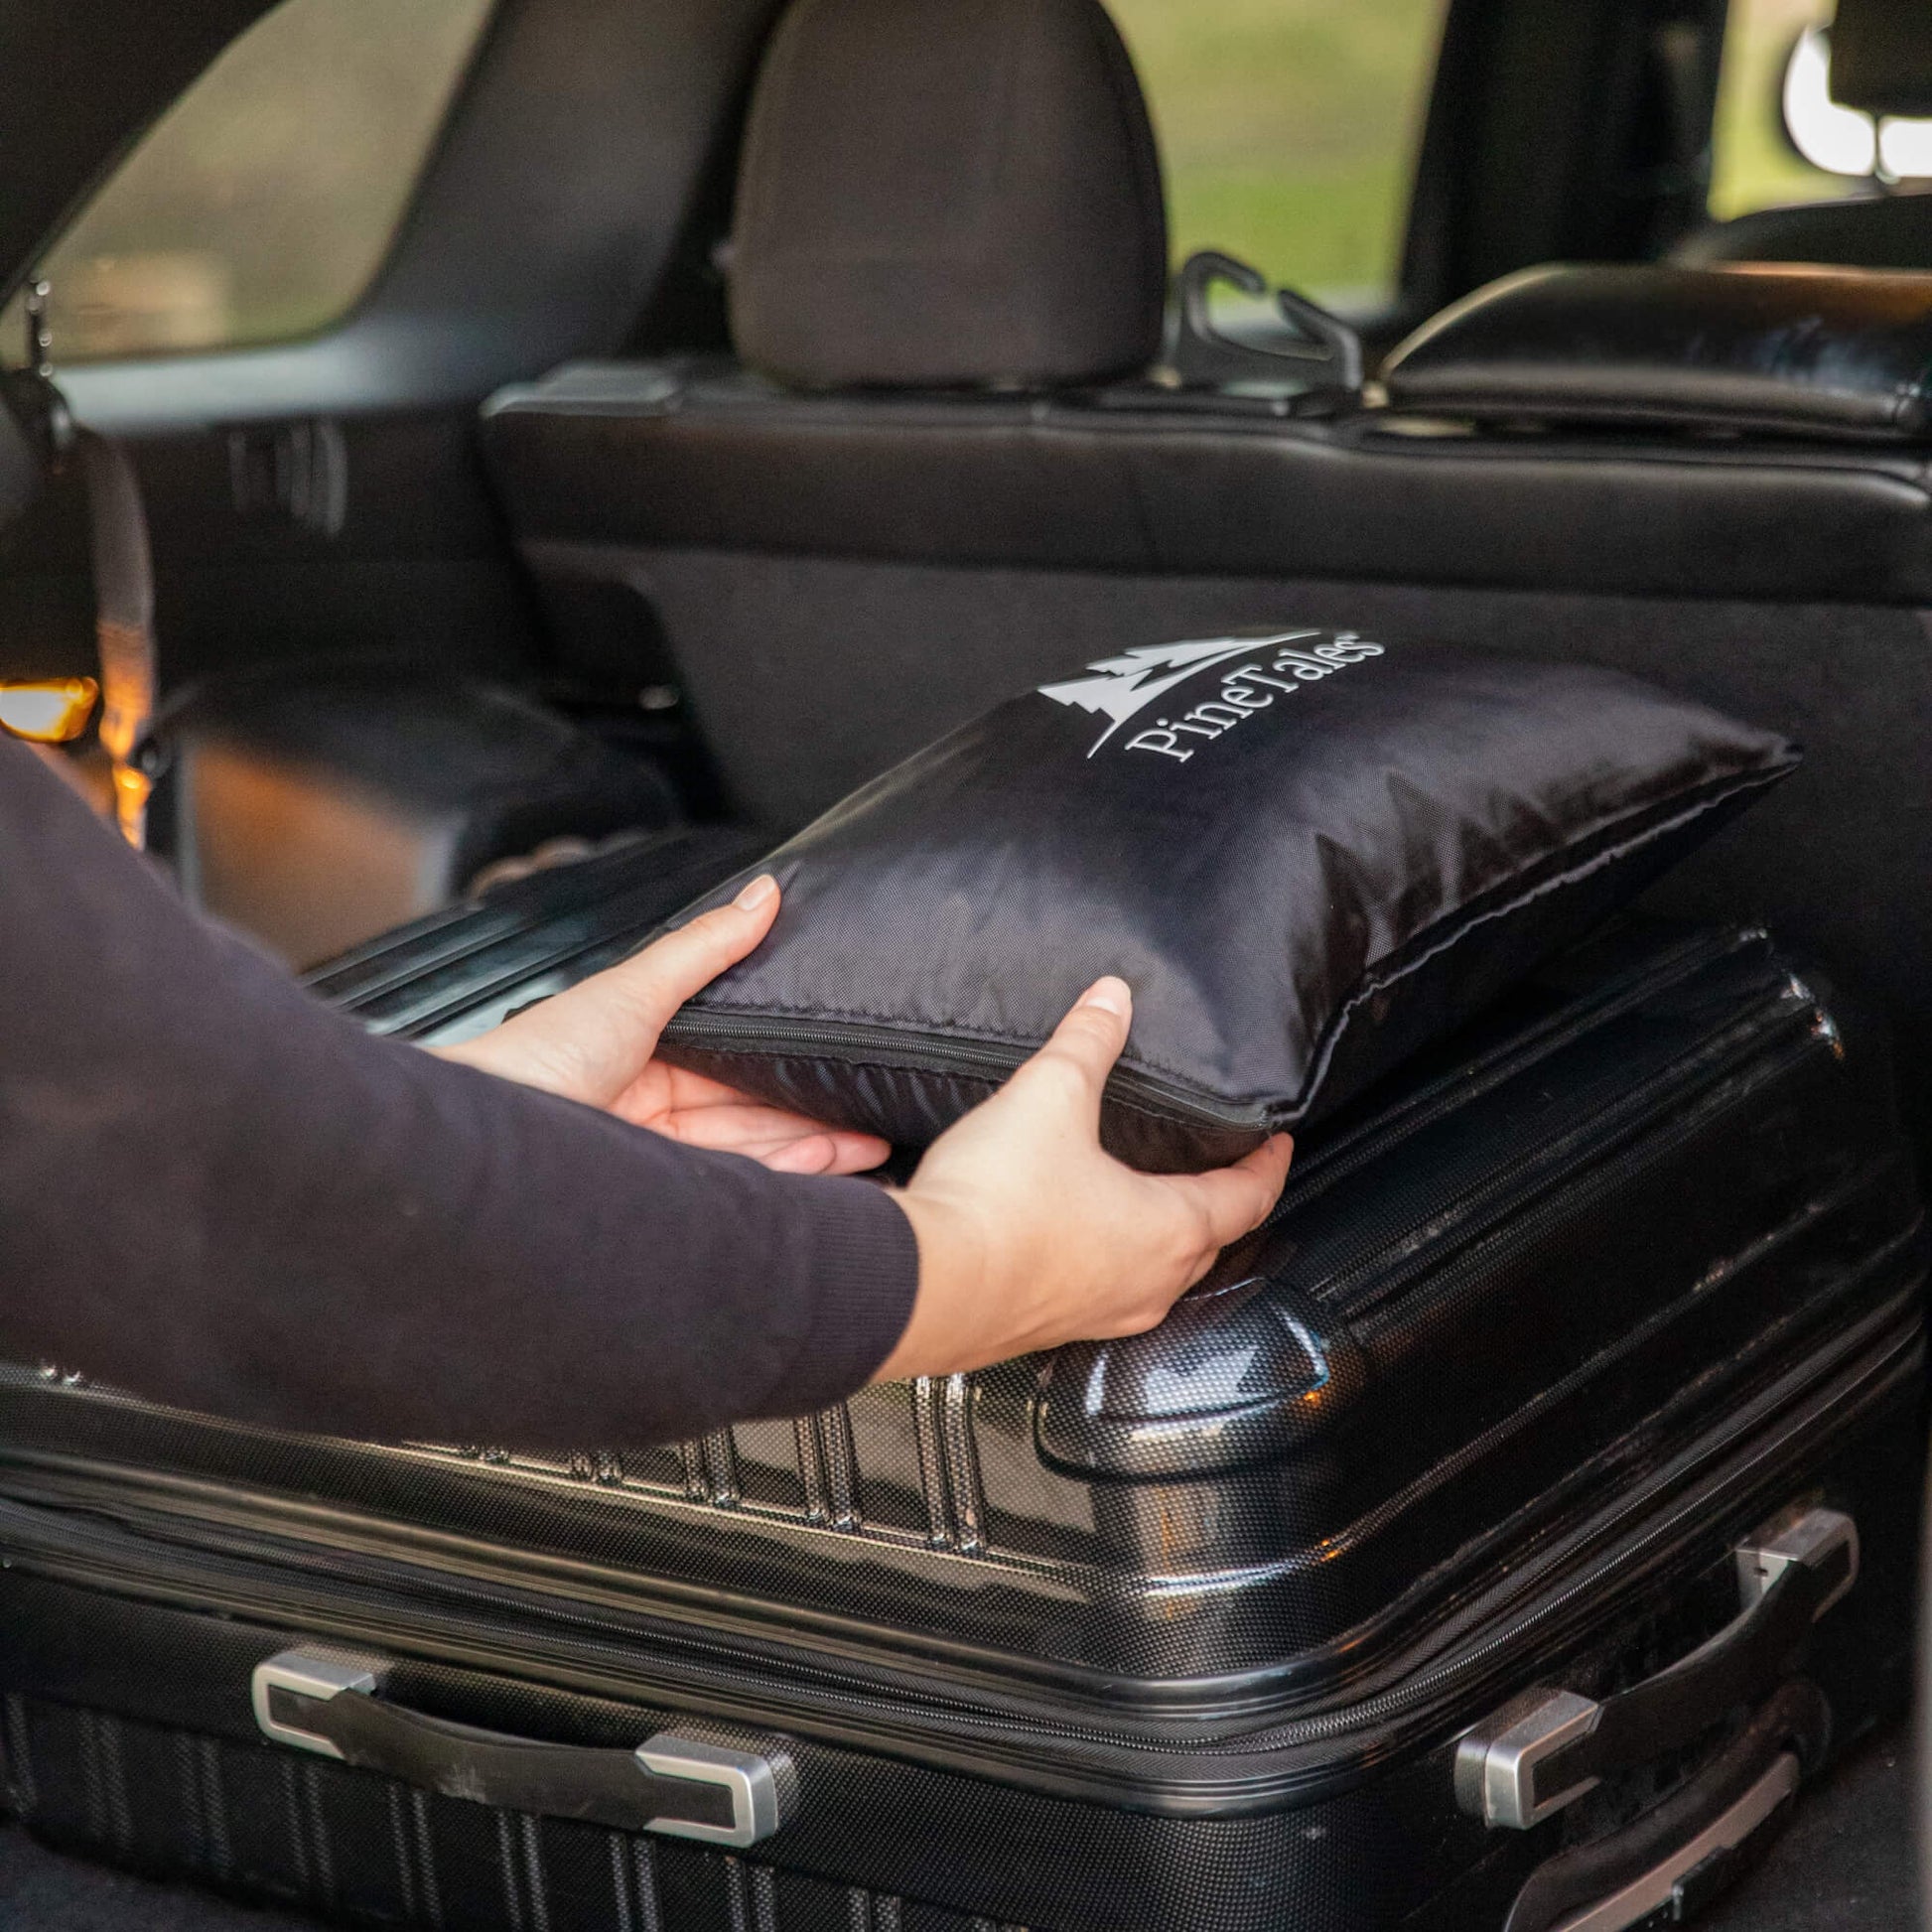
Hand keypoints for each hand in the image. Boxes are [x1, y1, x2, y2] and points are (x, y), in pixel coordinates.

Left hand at [434, 874, 889, 1175]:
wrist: (479, 1143)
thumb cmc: (535, 1060)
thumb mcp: (634, 988)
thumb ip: (705, 946)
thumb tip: (764, 890)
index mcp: (637, 1047)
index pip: (730, 1054)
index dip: (788, 1056)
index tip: (844, 1056)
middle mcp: (644, 1102)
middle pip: (745, 1108)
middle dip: (813, 1111)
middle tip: (878, 1112)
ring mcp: (647, 1155)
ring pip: (746, 1151)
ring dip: (810, 1149)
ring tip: (871, 1146)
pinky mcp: (652, 1197)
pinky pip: (729, 1187)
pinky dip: (779, 1179)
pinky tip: (823, 1173)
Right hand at [878, 978, 1292, 1379]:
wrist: (920, 1284)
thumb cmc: (997, 1204)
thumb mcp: (1051, 1096)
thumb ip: (1087, 1042)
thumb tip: (1111, 999)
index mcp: (1169, 1230)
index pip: (1247, 1198)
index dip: (1268, 1164)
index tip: (1278, 1143)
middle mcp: (1145, 1285)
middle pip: (1208, 1244)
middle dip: (1220, 1205)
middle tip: (1221, 1170)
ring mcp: (1097, 1315)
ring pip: (1156, 1278)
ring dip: (1163, 1241)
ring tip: (1149, 1202)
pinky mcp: (1047, 1329)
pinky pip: (1101, 1295)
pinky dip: (1108, 1264)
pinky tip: (1077, 1240)